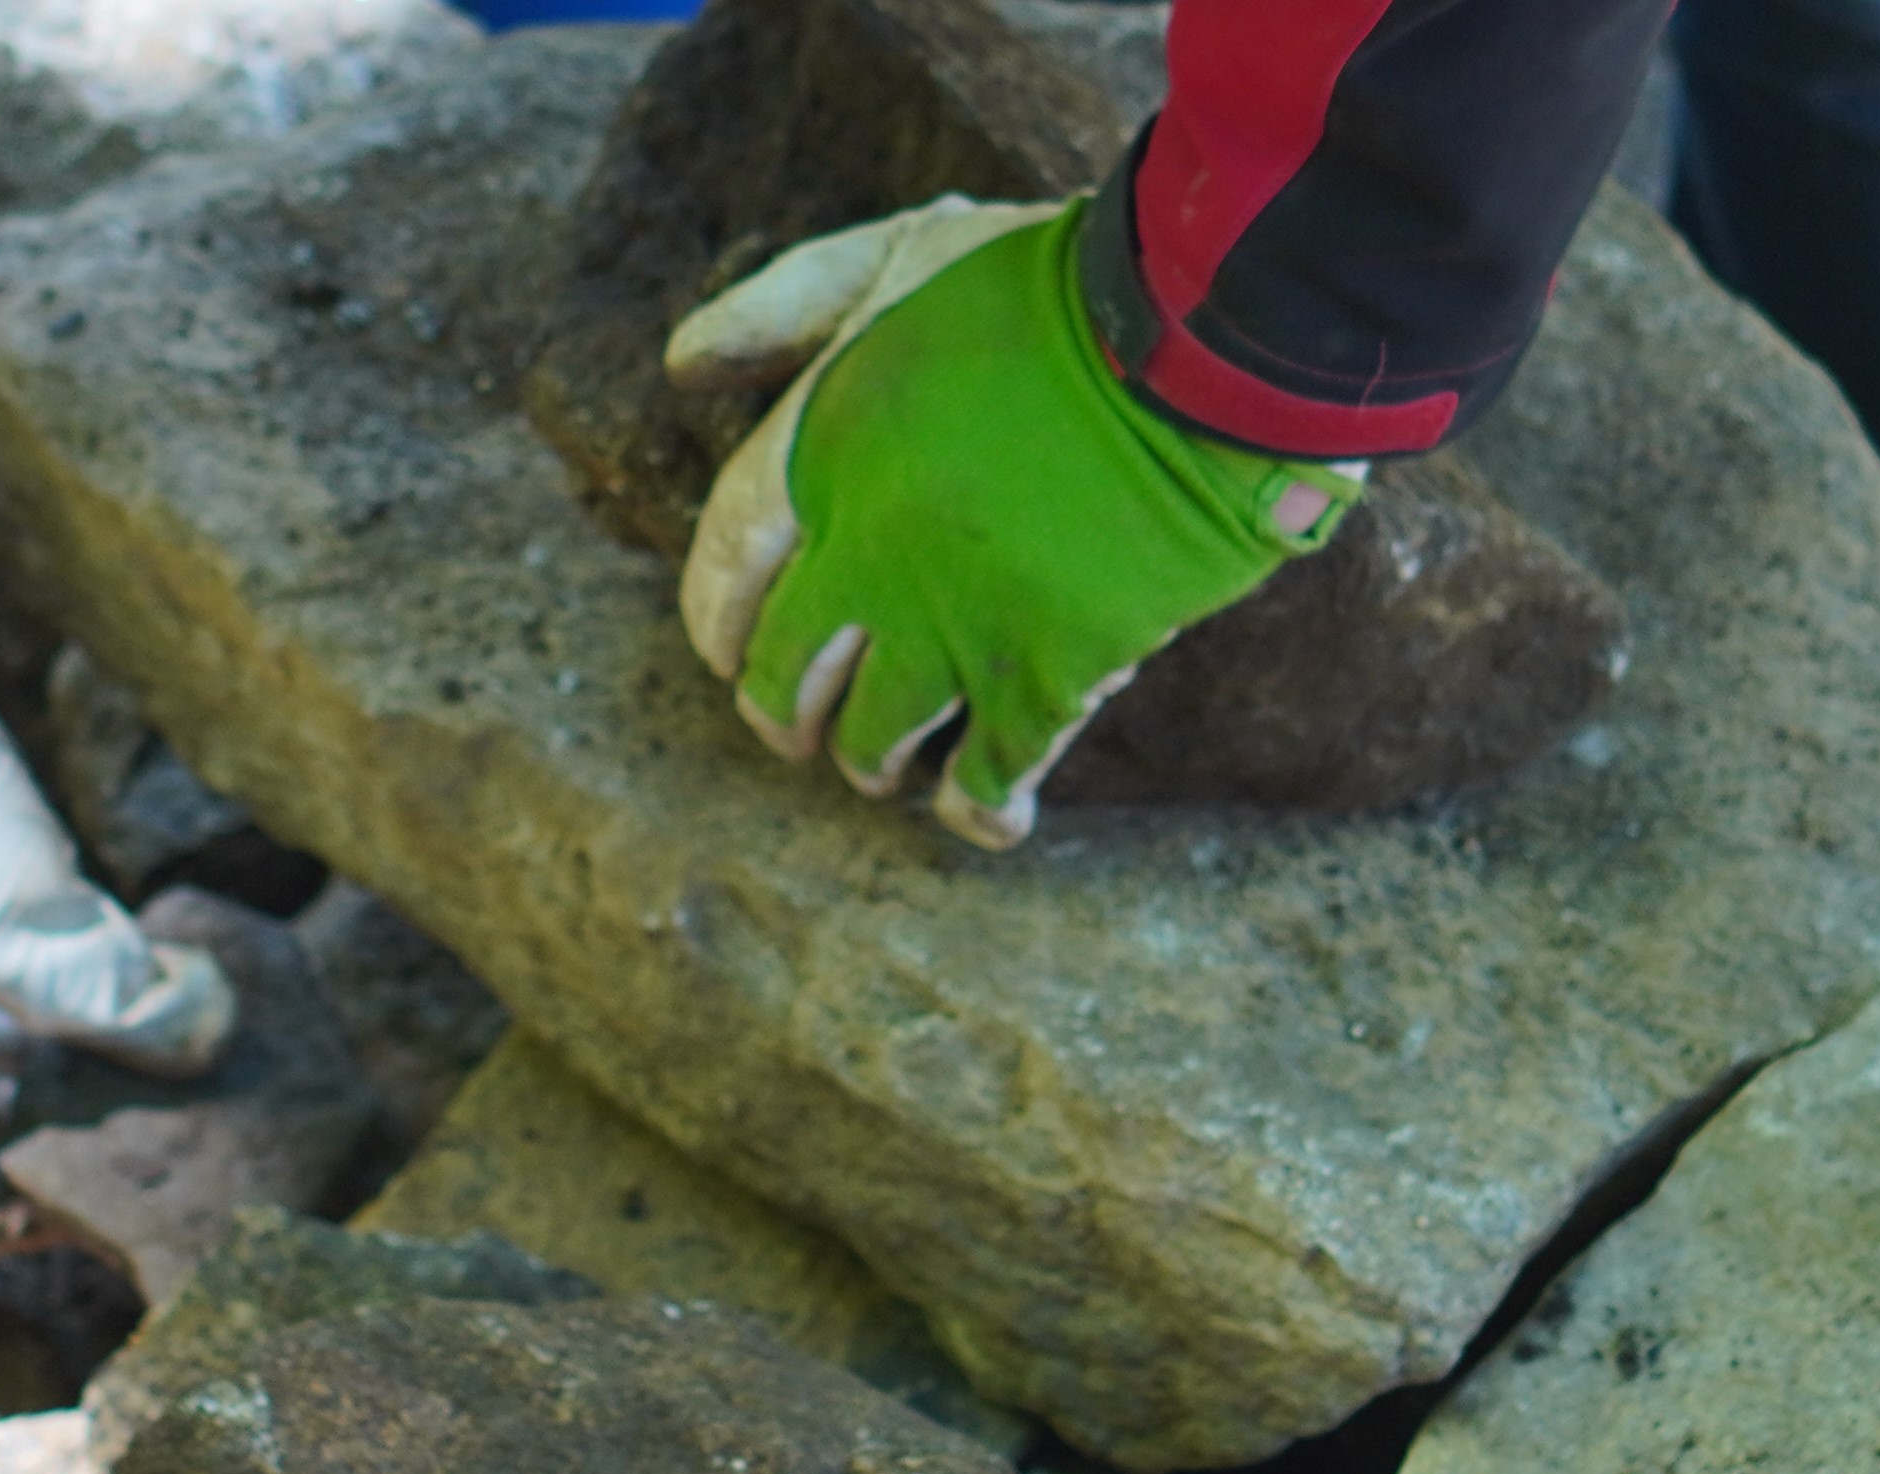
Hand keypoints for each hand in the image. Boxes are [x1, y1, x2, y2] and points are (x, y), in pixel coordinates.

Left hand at [667, 195, 1363, 848]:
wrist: (1198, 340)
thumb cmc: (1056, 286)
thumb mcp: (898, 250)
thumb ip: (781, 305)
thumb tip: (680, 369)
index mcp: (822, 449)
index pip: (725, 564)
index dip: (717, 618)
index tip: (725, 651)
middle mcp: (869, 551)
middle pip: (785, 673)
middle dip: (782, 712)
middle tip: (795, 728)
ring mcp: (956, 623)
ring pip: (876, 738)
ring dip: (871, 759)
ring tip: (886, 763)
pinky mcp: (1047, 675)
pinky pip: (991, 775)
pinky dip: (981, 808)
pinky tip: (988, 818)